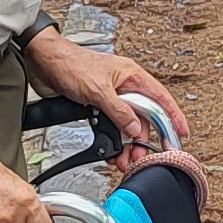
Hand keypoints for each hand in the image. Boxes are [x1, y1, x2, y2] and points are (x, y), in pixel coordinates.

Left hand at [25, 28, 186, 161]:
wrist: (42, 62)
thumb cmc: (70, 63)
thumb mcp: (98, 90)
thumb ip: (119, 111)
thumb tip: (134, 128)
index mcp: (131, 76)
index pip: (160, 98)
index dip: (173, 116)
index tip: (180, 133)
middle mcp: (123, 87)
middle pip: (143, 117)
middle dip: (143, 139)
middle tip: (142, 155)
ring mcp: (109, 97)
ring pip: (126, 125)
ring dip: (126, 144)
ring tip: (124, 159)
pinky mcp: (95, 107)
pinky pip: (110, 127)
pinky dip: (111, 141)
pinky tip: (110, 151)